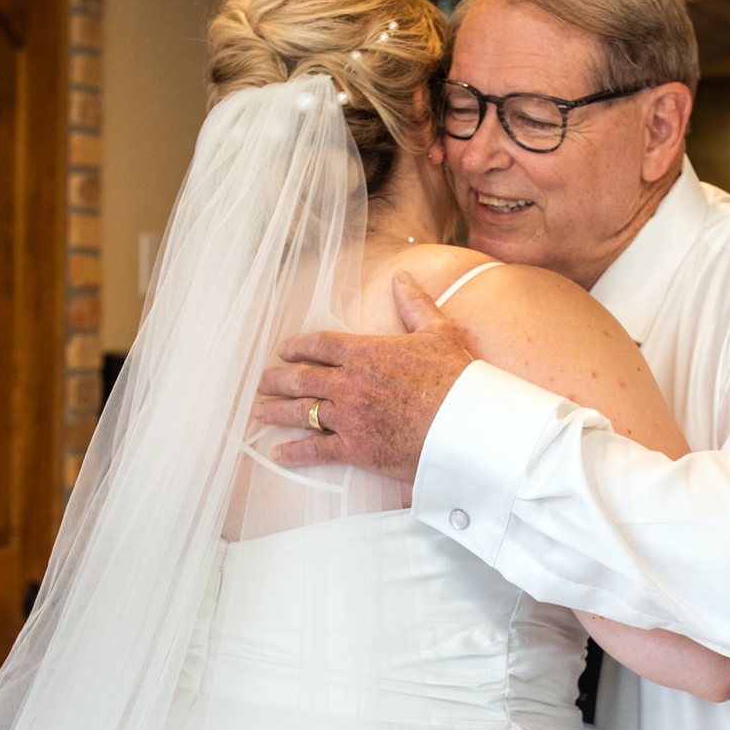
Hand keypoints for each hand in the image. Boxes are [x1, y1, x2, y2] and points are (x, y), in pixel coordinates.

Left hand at [252, 270, 475, 484]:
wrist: (468, 426)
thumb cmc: (457, 379)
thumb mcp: (438, 332)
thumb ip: (414, 304)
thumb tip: (402, 277)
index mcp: (367, 351)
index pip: (320, 344)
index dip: (297, 346)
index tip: (284, 349)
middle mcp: (351, 382)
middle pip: (302, 377)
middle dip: (278, 379)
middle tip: (263, 381)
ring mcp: (350, 417)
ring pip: (302, 411)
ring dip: (277, 410)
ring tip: (261, 410)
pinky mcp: (356, 449)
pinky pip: (316, 450)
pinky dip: (294, 452)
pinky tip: (278, 453)